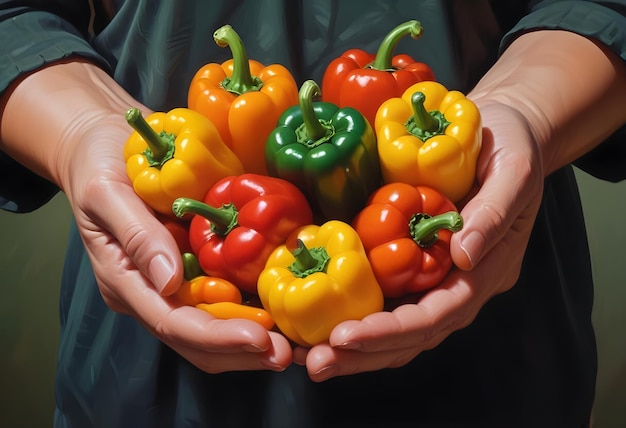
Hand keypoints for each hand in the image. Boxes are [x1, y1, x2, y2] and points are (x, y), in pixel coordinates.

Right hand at [1, 61, 292, 373]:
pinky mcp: (196, 268)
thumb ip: (138, 237)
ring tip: (295, 346)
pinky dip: (255, 313)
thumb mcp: (110, 193)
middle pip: (197, 340)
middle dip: (242, 352)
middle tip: (288, 353)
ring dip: (253, 342)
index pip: (172, 323)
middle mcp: (153, 292)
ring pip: (215, 329)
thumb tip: (170, 281)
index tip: (259, 337)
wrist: (107, 147)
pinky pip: (227, 299)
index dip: (217, 336)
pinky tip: (285, 314)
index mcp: (127, 281)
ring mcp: (175, 284)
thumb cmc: (101, 166)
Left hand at [294, 102, 543, 380]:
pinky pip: (387, 297)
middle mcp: (460, 283)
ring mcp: (438, 276)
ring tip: (308, 356)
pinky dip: (356, 315)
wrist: (501, 130)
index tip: (345, 336)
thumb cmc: (510, 145)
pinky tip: (321, 323)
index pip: (438, 315)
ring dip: (354, 346)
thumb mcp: (514, 169)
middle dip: (364, 352)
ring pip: (397, 325)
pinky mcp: (417, 262)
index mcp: (487, 270)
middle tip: (314, 363)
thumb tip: (463, 256)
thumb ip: (493, 213)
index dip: (392, 331)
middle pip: (412, 334)